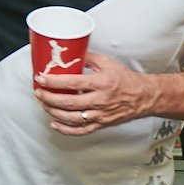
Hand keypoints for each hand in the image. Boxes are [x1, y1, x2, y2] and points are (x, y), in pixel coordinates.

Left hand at [34, 52, 158, 135]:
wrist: (145, 97)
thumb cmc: (126, 79)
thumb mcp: (107, 62)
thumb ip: (87, 57)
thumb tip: (69, 53)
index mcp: (101, 83)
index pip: (72, 83)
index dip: (53, 81)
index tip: (41, 78)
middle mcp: (100, 100)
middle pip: (68, 103)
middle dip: (49, 98)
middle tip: (38, 92)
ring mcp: (100, 115)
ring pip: (72, 118)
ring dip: (54, 113)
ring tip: (44, 104)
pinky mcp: (102, 124)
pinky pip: (81, 131)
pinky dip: (65, 129)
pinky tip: (55, 124)